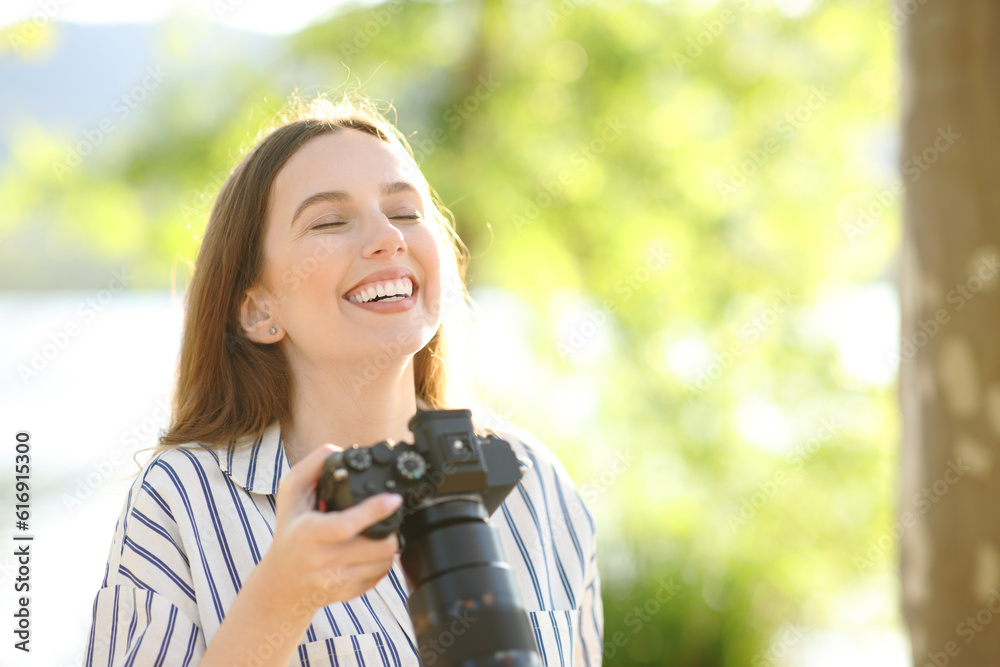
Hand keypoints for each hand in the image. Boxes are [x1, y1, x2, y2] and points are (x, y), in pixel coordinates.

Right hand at [261, 444, 402, 615]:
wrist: (280, 585)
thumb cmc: (290, 532)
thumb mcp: (290, 494)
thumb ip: (313, 466)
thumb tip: (340, 451)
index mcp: (307, 533)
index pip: (345, 525)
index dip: (373, 511)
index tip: (394, 500)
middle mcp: (321, 559)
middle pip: (377, 546)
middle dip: (390, 529)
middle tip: (389, 518)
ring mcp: (335, 581)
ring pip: (384, 561)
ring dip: (388, 544)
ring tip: (379, 534)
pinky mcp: (347, 593)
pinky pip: (380, 576)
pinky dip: (382, 561)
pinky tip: (371, 552)